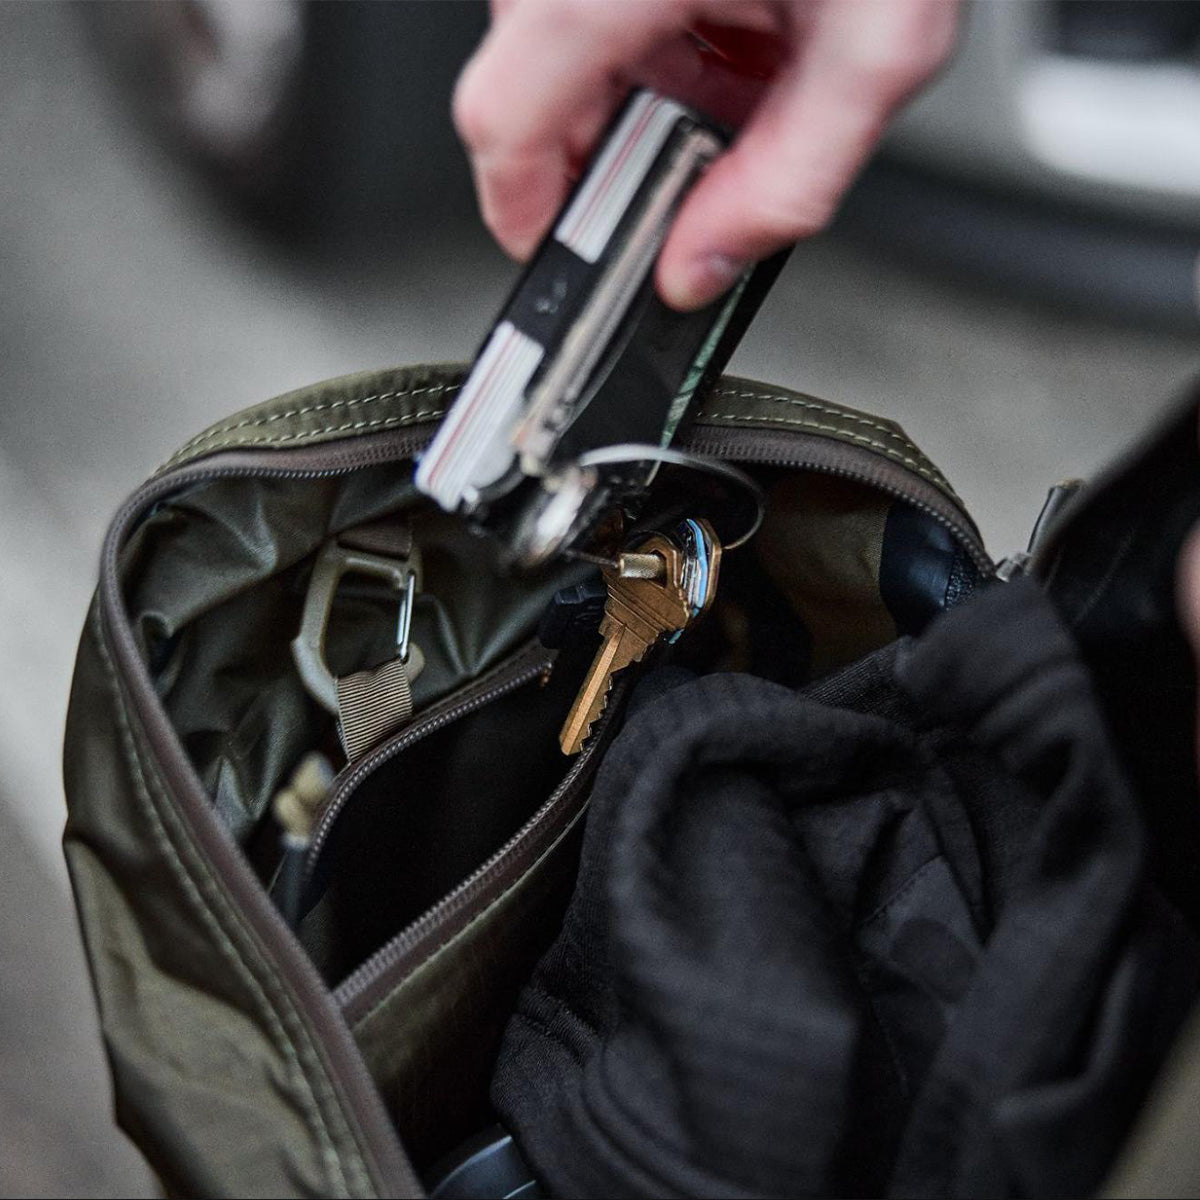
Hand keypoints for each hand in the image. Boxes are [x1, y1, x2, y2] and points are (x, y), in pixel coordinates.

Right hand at [453, 0, 959, 309]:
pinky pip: (604, 16)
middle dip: (615, 158)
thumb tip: (699, 265)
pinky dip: (665, 56)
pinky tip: (736, 48)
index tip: (560, 250)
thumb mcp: (875, 52)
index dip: (522, 206)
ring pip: (567, 58)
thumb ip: (787, 181)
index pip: (503, 116)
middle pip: (534, 94)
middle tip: (699, 170)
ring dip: (649, 105)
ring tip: (741, 90)